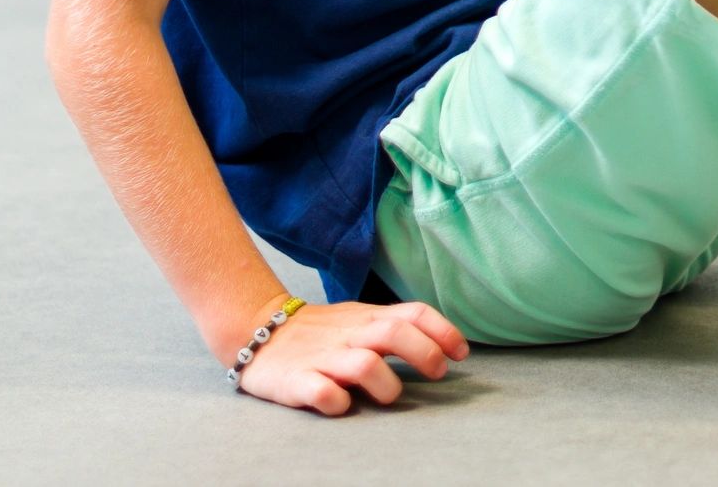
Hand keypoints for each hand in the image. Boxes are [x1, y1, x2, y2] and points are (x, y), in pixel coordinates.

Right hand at [227, 295, 469, 414]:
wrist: (256, 328)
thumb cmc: (321, 330)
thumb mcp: (360, 318)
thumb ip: (395, 326)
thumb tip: (441, 342)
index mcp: (368, 317)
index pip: (414, 313)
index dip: (444, 331)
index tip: (461, 354)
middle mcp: (350, 334)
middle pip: (395, 333)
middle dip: (425, 354)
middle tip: (437, 373)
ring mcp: (323, 357)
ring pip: (365, 364)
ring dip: (387, 383)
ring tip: (390, 395)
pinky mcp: (296, 381)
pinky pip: (322, 393)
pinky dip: (338, 402)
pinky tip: (343, 405)